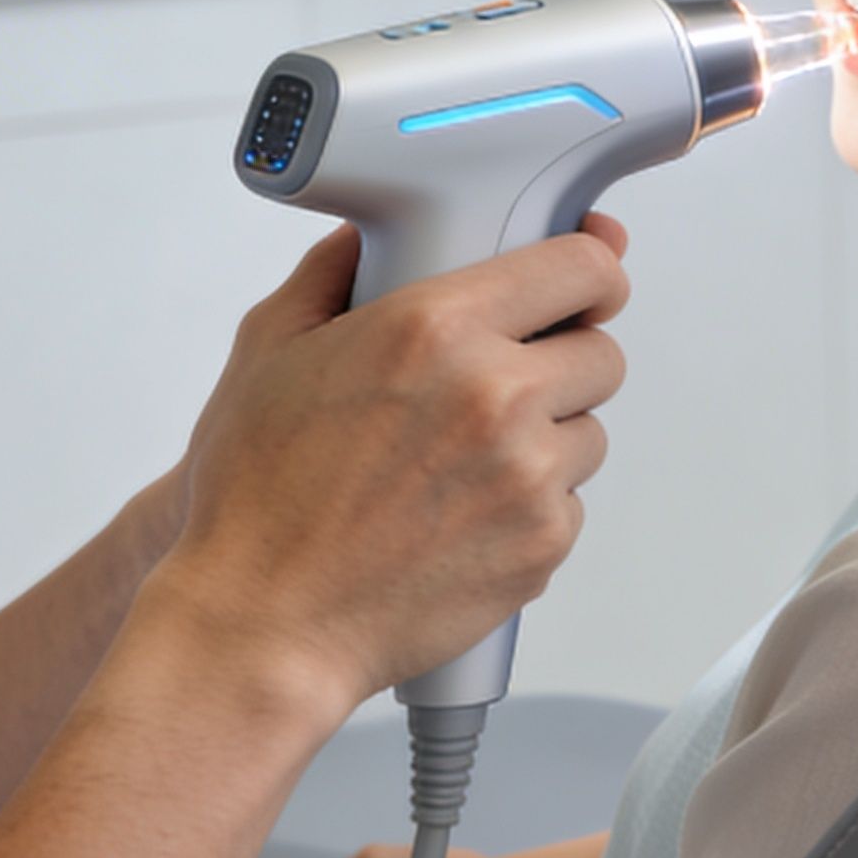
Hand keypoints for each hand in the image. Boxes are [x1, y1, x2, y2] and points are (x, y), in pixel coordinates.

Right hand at [145, 218, 631, 715]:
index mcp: (436, 327)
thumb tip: (368, 233)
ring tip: (464, 463)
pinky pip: (569, 505)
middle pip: (600, 352)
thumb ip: (331, 272)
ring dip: (547, 439)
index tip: (585, 284)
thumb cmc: (257, 494)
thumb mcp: (269, 349)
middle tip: (503, 383)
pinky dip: (530, 508)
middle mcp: (496, 393)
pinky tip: (460, 517)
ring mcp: (528, 475)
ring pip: (588, 432)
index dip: (590, 272)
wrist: (265, 624)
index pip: (581, 268)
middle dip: (562, 361)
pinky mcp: (542, 545)